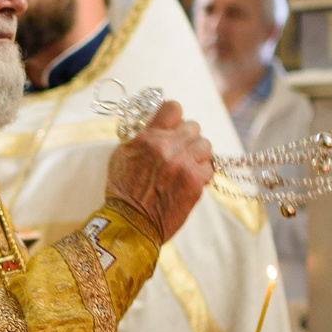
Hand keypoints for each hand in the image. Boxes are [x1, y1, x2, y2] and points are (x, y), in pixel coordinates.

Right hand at [104, 101, 212, 241]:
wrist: (131, 224)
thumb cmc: (123, 191)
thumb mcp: (122, 154)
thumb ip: (141, 135)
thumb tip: (157, 122)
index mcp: (146, 136)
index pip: (174, 108)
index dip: (176, 117)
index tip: (174, 126)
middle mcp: (166, 146)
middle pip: (193, 126)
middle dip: (187, 139)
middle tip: (179, 152)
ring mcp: (182, 163)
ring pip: (205, 144)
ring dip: (197, 154)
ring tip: (186, 167)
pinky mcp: (195, 181)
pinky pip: (209, 167)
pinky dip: (201, 174)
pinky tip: (189, 181)